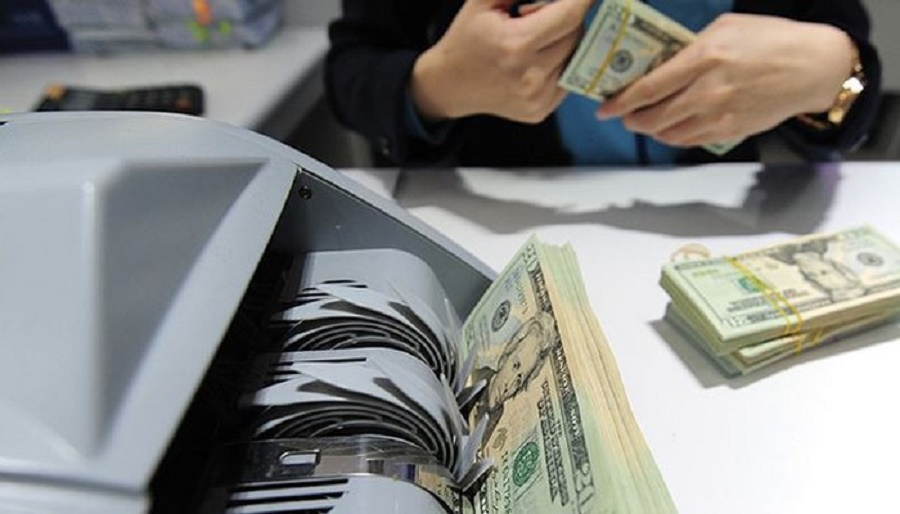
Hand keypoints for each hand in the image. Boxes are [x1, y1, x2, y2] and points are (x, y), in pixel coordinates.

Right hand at [411, 0, 591, 123]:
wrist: (449, 85)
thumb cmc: (467, 37)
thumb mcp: (484, 1)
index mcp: (516, 45)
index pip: (570, 15)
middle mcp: (530, 76)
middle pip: (576, 34)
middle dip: (567, 18)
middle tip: (540, 15)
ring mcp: (537, 98)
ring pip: (575, 58)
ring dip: (564, 42)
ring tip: (536, 39)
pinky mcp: (539, 111)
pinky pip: (566, 79)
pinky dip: (558, 65)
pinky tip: (535, 61)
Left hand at [596, 14, 856, 146]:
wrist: (814, 67)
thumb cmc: (771, 39)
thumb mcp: (726, 28)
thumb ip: (690, 47)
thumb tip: (661, 63)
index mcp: (704, 58)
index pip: (650, 87)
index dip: (621, 102)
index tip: (604, 108)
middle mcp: (708, 91)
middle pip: (654, 116)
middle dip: (631, 119)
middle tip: (622, 115)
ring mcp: (720, 115)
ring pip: (669, 134)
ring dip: (651, 130)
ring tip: (644, 121)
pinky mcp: (731, 132)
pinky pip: (691, 141)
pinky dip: (674, 137)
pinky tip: (670, 128)